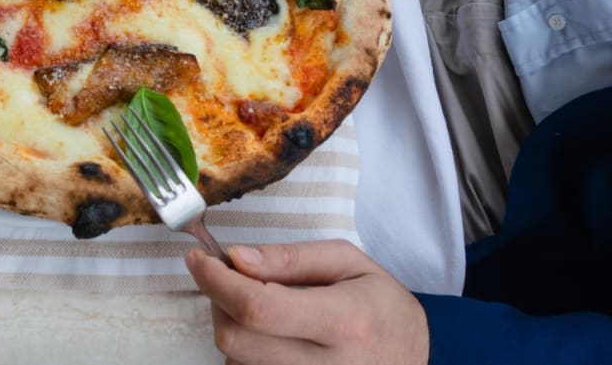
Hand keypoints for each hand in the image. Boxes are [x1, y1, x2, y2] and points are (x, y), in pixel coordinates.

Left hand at [185, 239, 428, 364]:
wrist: (412, 359)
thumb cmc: (382, 308)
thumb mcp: (349, 263)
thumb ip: (291, 258)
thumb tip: (237, 258)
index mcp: (345, 322)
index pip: (259, 306)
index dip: (217, 281)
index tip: (199, 259)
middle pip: (236, 340)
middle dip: (218, 301)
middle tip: (229, 279)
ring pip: (235, 363)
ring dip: (231, 328)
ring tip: (257, 309)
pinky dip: (244, 354)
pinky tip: (266, 337)